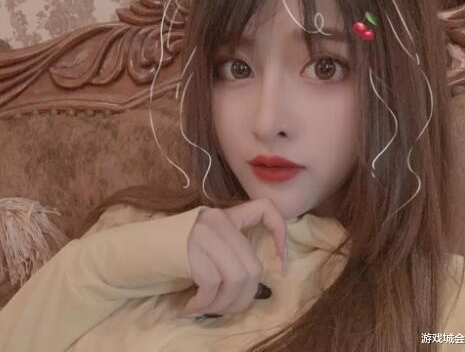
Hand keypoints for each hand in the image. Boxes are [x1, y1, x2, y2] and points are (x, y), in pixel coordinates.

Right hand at [179, 198, 287, 315]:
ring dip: (223, 305)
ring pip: (237, 279)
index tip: (280, 264)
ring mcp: (205, 233)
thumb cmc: (169, 257)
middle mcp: (218, 220)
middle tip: (222, 309)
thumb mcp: (206, 249)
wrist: (129, 253)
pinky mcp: (191, 249)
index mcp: (225, 216)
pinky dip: (204, 305)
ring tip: (204, 309)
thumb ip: (229, 254)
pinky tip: (190, 308)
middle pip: (252, 267)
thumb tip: (254, 285)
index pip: (266, 209)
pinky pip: (213, 286)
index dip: (281, 235)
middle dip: (242, 299)